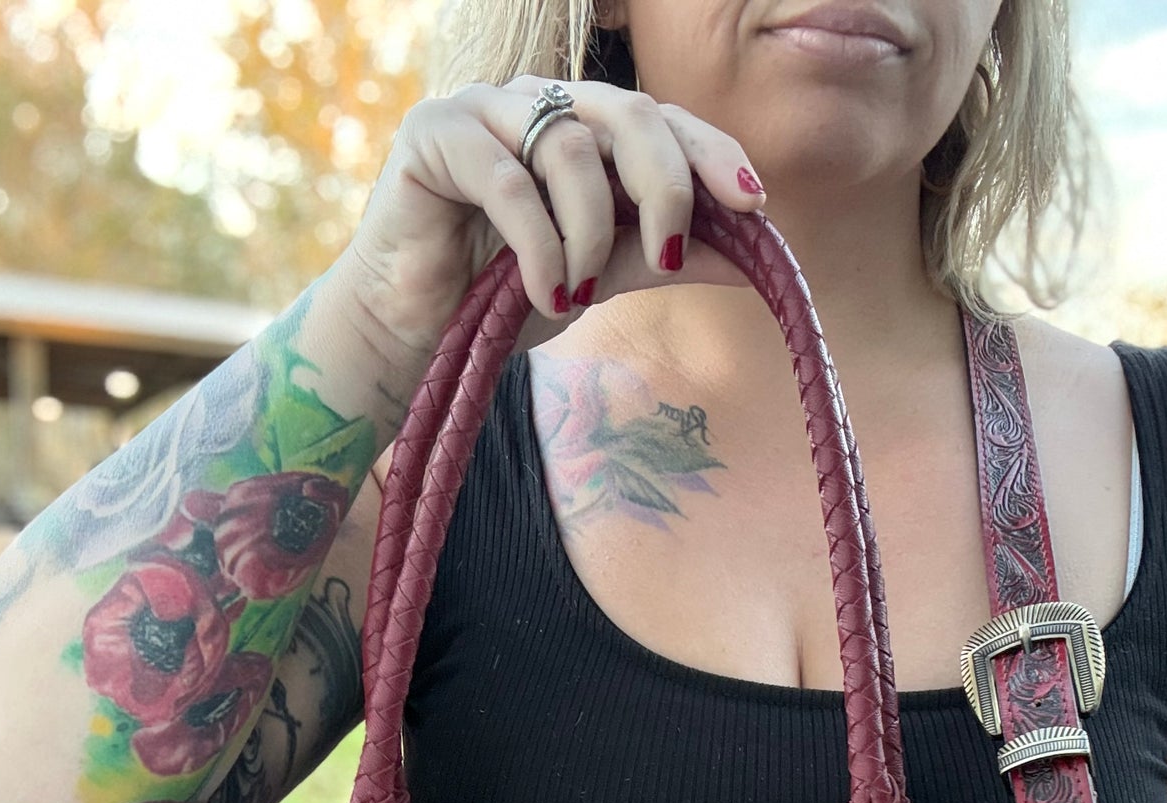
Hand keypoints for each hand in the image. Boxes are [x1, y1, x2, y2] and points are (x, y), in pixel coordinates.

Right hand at [333, 75, 763, 382]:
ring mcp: (483, 110)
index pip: (660, 119)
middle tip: (670, 257)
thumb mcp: (599, 279)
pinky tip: (543, 293)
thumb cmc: (499, 301)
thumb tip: (751, 257)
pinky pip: (508, 178)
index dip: (709, 153)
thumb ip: (662, 258)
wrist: (413, 335)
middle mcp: (536, 104)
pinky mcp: (434, 133)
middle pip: (626, 112)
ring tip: (578, 294)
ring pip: (568, 146)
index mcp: (580, 126)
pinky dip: (538, 244)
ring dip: (588, 233)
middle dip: (663, 186)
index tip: (753, 203)